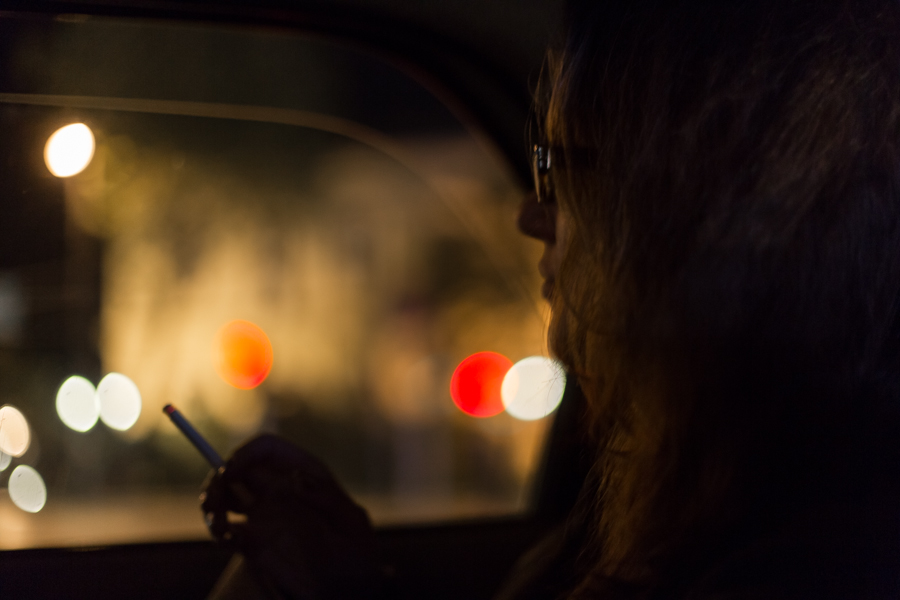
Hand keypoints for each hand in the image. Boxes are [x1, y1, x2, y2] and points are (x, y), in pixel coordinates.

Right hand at [201, 434, 381, 599]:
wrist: (346, 595)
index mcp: (307, 476)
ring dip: (214, 504)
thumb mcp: (350, 526)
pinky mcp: (254, 542)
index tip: (229, 473)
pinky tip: (228, 541)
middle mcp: (282, 489)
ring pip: (227, 495)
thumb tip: (293, 478)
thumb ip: (325, 500)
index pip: (269, 450)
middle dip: (219, 480)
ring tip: (219, 527)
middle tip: (212, 503)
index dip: (245, 454)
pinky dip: (220, 531)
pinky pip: (228, 528)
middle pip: (239, 469)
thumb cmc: (357, 557)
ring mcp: (266, 514)